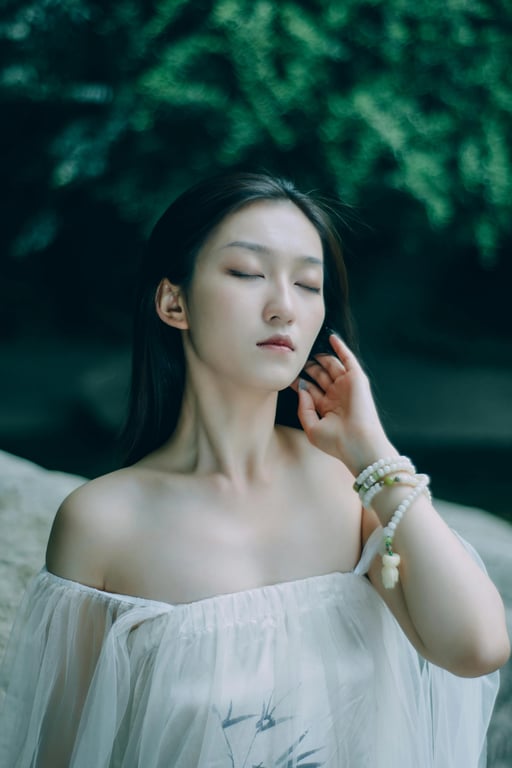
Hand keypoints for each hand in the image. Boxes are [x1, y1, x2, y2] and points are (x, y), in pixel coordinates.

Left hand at [292, 334, 396, 474]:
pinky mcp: (357, 379)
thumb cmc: (336, 441)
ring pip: (331, 366)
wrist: (358, 443)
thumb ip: (304, 408)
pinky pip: (348, 359)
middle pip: (320, 376)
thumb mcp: (311, 427)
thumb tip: (301, 388)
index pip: (311, 390)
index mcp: (327, 408)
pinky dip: (341, 348)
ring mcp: (347, 386)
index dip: (299, 382)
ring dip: (320, 357)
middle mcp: (337, 396)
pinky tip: (331, 338)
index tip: (288, 375)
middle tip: (296, 360)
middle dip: (308, 368)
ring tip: (308, 350)